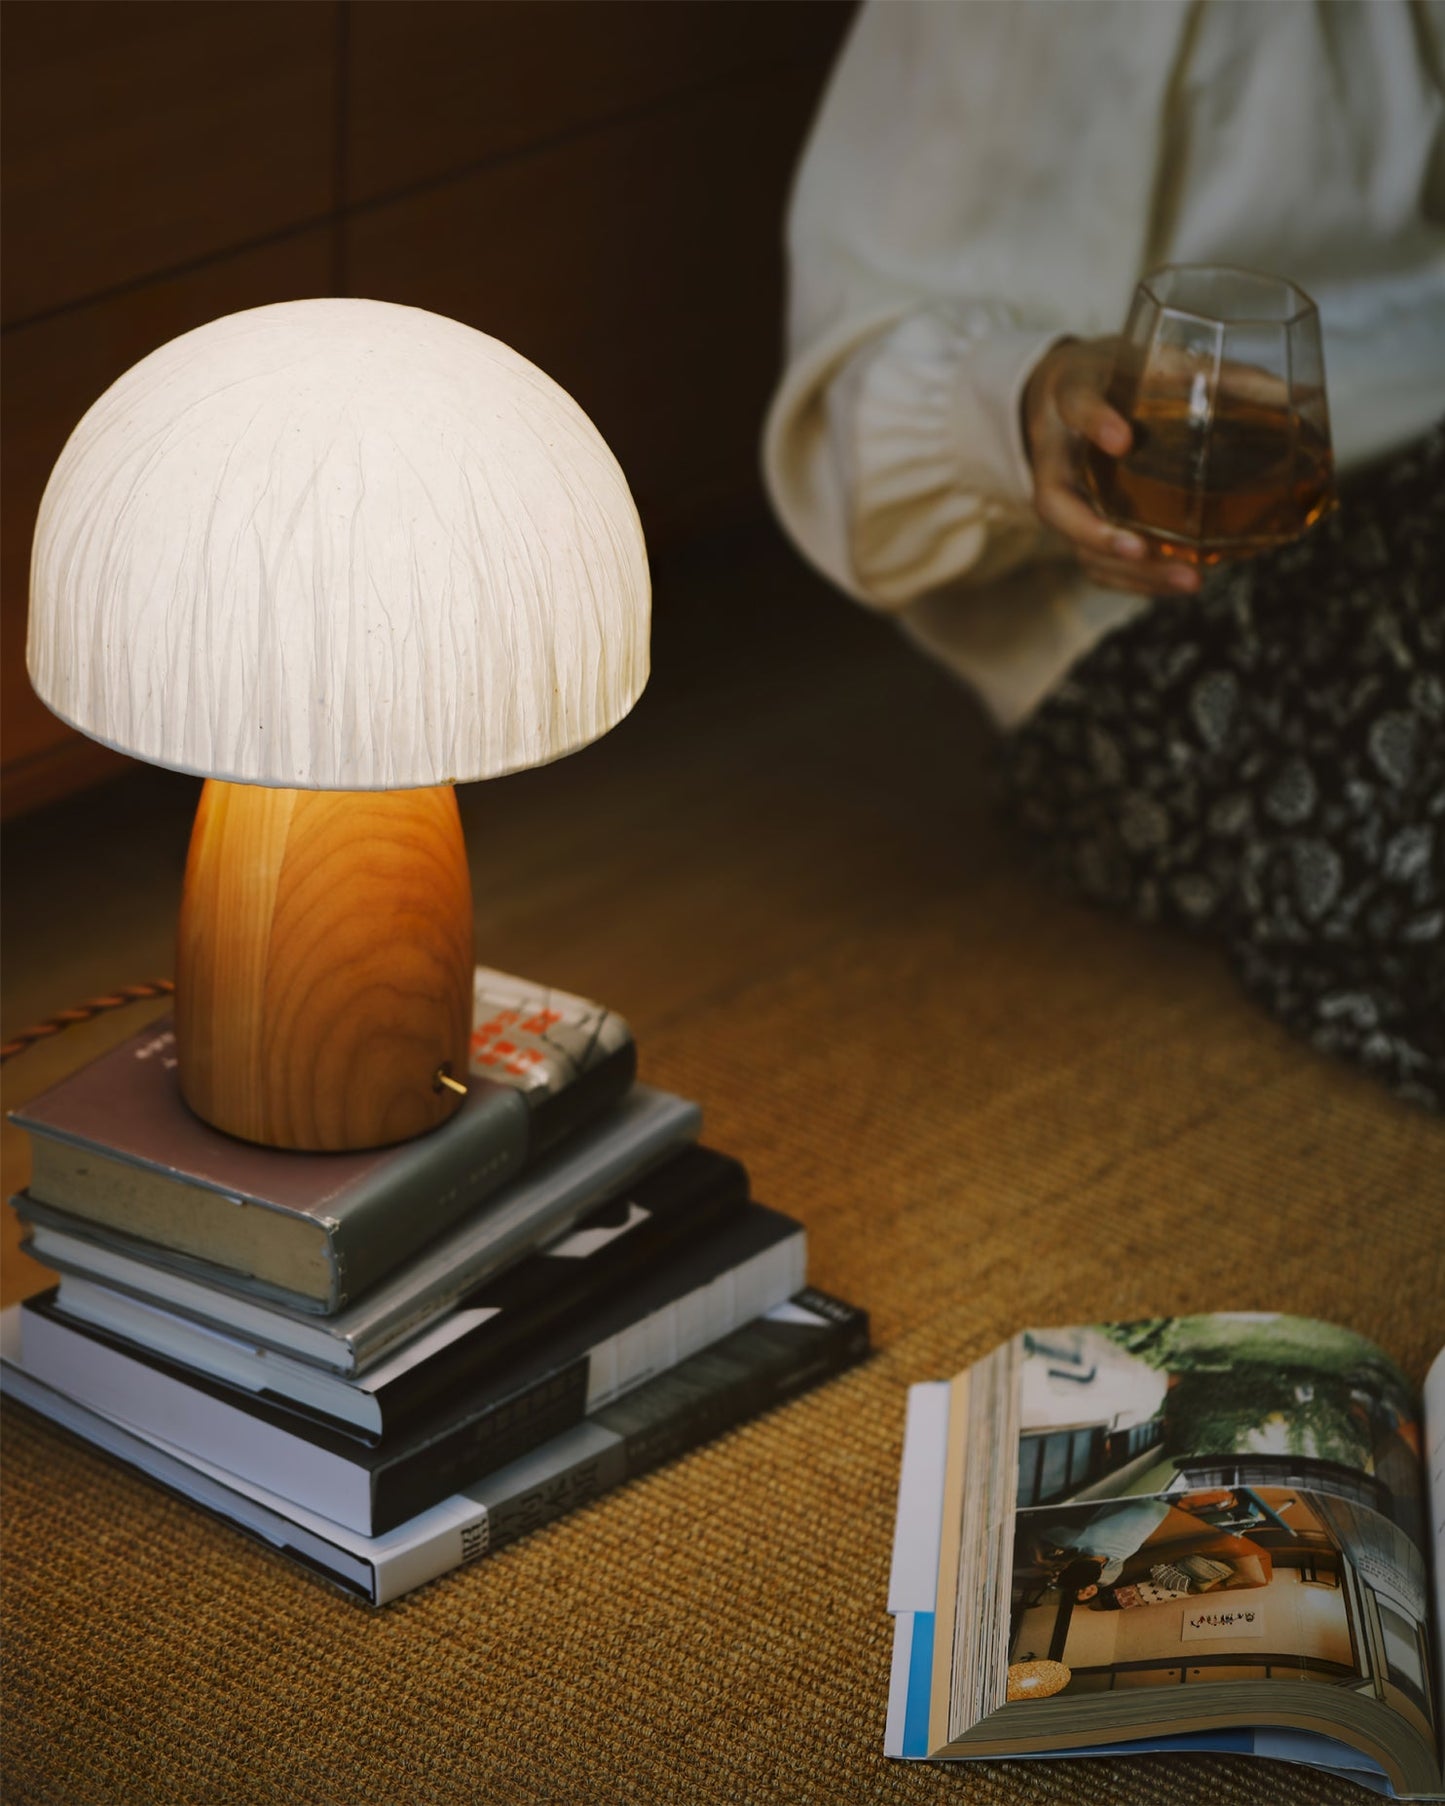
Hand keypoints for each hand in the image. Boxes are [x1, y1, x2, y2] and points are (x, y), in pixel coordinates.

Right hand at [1022, 338, 1199, 598]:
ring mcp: (1064, 500)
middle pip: (1058, 507)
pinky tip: (1184, 581)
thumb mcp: (1144, 358)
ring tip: (1187, 579)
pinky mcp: (1079, 528)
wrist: (1059, 400)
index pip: (1075, 406)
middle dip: (1098, 534)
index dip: (1095, 423)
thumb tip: (1281, 395)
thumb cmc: (1111, 378)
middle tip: (1141, 547)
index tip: (1123, 439)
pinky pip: (1099, 564)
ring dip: (1131, 571)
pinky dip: (1141, 580)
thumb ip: (1202, 372)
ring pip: (1080, 547)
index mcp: (1069, 399)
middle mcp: (1055, 457)